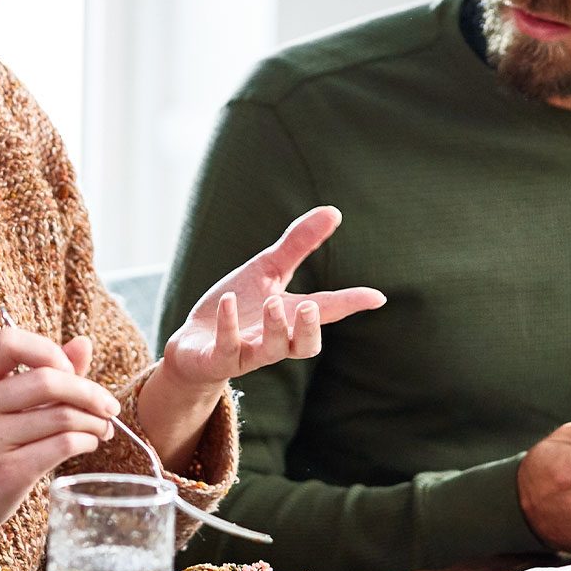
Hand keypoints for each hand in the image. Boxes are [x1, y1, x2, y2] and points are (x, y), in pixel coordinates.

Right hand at [0, 326, 120, 549]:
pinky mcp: (8, 473)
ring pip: (61, 415)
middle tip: (108, 407)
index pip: (9, 341)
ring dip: (95, 421)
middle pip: (47, 379)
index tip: (69, 370)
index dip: (47, 349)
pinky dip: (87, 441)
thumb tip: (83, 343)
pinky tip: (88, 444)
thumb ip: (41, 375)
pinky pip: (62, 446)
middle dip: (90, 392)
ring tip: (102, 429)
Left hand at [157, 206, 384, 392]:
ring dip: (276, 327)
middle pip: (305, 346)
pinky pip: (227, 347)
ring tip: (273, 302)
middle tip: (310, 305)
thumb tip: (334, 211)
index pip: (326, 311)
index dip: (351, 304)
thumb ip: (298, 245)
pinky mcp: (218, 358)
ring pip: (272, 351)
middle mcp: (274, 339)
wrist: (194, 344)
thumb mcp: (267, 271)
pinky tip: (228, 301)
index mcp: (290, 317)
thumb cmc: (238, 307)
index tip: (376, 297)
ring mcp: (247, 351)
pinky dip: (229, 324)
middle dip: (310, 328)